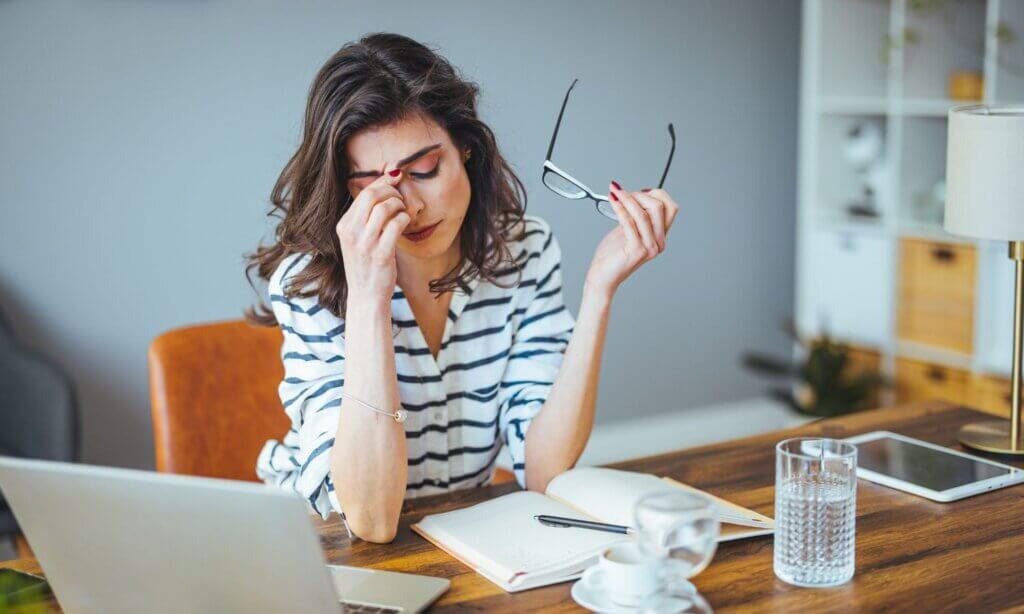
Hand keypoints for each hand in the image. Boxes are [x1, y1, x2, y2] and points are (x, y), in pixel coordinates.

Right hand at [336, 167, 410, 307]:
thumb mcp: (358, 239)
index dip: (382, 183)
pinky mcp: (381, 254)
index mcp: (344, 226)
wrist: (366, 296)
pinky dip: (405, 219)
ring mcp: (365, 244)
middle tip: (401, 198)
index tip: (395, 180)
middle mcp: (351, 233)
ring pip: (385, 208)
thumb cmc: (366, 265)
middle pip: (372, 196)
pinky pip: (396, 225)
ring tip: (404, 212)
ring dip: (400, 205)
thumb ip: (366, 216)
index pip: (363, 193)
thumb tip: (385, 185)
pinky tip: (406, 223)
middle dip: (391, 191)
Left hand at [584, 181, 679, 298]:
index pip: (670, 207)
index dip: (656, 194)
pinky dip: (620, 209)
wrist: (602, 276)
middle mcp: (658, 242)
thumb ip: (636, 215)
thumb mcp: (628, 230)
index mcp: (659, 236)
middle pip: (659, 207)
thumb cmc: (613, 255)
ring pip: (643, 213)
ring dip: (627, 199)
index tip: (637, 191)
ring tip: (615, 193)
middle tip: (622, 192)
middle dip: (640, 194)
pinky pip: (630, 222)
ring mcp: (649, 247)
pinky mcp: (636, 250)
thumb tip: (636, 194)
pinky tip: (613, 201)